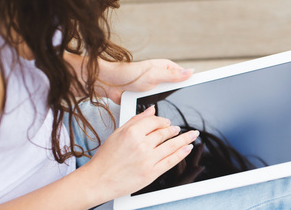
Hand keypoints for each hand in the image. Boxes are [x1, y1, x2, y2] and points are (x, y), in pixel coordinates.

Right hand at [80, 106, 199, 202]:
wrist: (98, 180)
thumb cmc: (105, 158)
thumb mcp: (117, 133)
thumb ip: (136, 120)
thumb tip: (151, 110)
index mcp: (132, 132)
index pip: (154, 121)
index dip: (162, 121)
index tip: (166, 122)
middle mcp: (141, 145)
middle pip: (164, 133)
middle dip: (174, 130)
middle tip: (179, 129)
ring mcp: (147, 159)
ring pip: (171, 146)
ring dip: (185, 139)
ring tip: (192, 135)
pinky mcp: (151, 173)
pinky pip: (171, 161)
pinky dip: (181, 153)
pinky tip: (187, 148)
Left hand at [97, 59, 193, 103]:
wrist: (111, 84)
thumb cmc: (130, 74)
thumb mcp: (155, 74)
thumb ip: (173, 75)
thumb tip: (190, 72)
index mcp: (166, 68)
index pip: (184, 76)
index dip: (192, 83)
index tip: (199, 92)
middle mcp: (162, 77)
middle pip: (177, 89)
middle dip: (179, 97)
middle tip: (184, 107)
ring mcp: (155, 88)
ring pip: (167, 99)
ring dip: (166, 104)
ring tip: (168, 111)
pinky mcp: (147, 98)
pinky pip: (157, 105)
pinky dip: (157, 110)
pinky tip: (158, 114)